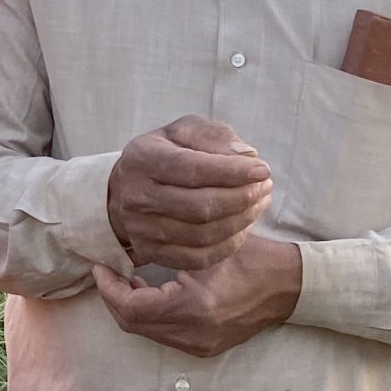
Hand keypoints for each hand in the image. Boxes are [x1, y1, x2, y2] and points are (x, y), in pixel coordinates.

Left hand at [91, 237, 301, 357]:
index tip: (101, 266)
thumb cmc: (252, 258)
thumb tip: (125, 244)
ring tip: (127, 278)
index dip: (109, 288)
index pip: (131, 307)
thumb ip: (167, 248)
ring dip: (131, 307)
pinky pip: (164, 335)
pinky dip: (151, 316)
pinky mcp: (205, 348)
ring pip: (146, 332)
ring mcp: (199, 345)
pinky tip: (153, 292)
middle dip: (114, 298)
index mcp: (193, 307)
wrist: (288, 286)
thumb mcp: (205, 246)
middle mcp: (193, 334)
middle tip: (108, 272)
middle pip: (132, 325)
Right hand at [105, 116, 273, 270]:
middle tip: (265, 186)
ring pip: (203, 235)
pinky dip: (228, 245)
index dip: (232, 172)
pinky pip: (198, 258)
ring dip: (241, 221)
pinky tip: (242, 227)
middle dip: (242, 198)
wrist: (124, 189)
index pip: (191, 169)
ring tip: (259, 203)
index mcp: (143, 160)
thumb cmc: (164, 154)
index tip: (262, 169)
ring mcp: (142, 229)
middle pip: (200, 207)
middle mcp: (137, 197)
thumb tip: (247, 156)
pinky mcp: (151, 252)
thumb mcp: (183, 131)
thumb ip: (214, 136)